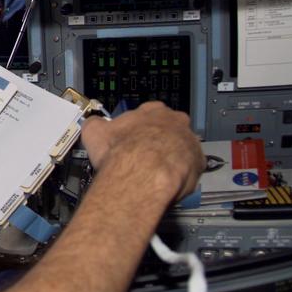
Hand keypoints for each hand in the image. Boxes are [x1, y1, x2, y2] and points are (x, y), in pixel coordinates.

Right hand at [80, 102, 203, 201]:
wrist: (142, 174)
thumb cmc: (121, 152)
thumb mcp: (94, 132)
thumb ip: (95, 124)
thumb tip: (92, 124)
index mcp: (152, 110)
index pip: (149, 113)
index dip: (140, 126)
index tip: (133, 137)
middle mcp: (175, 121)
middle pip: (169, 128)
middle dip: (159, 140)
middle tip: (145, 155)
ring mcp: (190, 141)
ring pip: (182, 148)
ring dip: (172, 157)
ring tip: (155, 172)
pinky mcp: (199, 163)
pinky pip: (191, 168)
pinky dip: (181, 174)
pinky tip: (167, 181)